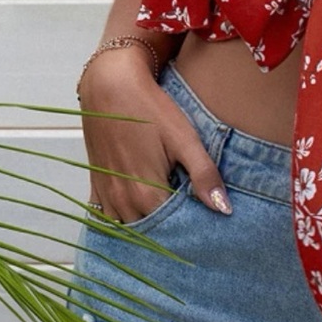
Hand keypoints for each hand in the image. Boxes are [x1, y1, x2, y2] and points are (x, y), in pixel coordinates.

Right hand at [80, 49, 230, 223]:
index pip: (172, 231)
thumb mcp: (185, 140)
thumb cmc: (150, 110)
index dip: (190, 232)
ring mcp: (106, 194)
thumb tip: (224, 209)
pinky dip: (124, 222)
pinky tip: (140, 214)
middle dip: (169, 235)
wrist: (111, 85)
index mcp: (147, 194)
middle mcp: (122, 201)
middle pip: (149, 233)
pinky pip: (107, 217)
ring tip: (168, 224)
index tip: (205, 230)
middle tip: (190, 229)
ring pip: (127, 228)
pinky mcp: (96, 184)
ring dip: (146, 230)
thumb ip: (204, 176)